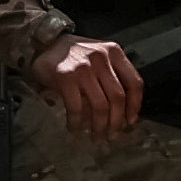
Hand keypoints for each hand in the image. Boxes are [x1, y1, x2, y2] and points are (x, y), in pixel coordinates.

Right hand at [30, 38, 145, 138]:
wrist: (45, 44)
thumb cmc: (74, 55)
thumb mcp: (99, 57)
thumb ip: (113, 77)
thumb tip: (123, 112)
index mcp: (114, 52)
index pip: (134, 83)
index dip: (135, 106)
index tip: (130, 120)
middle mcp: (101, 58)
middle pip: (118, 98)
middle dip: (116, 122)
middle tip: (111, 135)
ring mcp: (83, 68)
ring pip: (100, 106)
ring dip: (99, 126)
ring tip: (96, 136)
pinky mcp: (66, 77)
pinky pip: (77, 107)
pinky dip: (77, 122)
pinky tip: (75, 127)